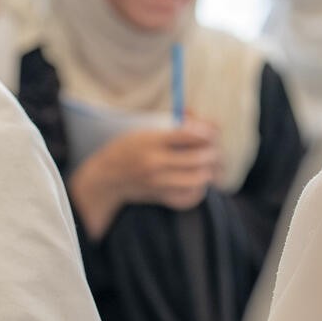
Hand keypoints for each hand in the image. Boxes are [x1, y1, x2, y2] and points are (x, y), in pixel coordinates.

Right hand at [68, 120, 219, 239]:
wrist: (106, 177)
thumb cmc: (128, 148)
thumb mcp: (146, 128)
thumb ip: (178, 124)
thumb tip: (210, 124)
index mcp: (151, 140)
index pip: (189, 134)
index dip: (208, 133)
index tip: (212, 133)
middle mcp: (155, 162)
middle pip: (198, 158)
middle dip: (213, 152)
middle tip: (214, 149)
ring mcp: (158, 182)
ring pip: (198, 179)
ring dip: (209, 171)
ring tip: (210, 165)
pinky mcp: (160, 197)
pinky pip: (190, 197)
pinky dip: (200, 190)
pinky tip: (198, 182)